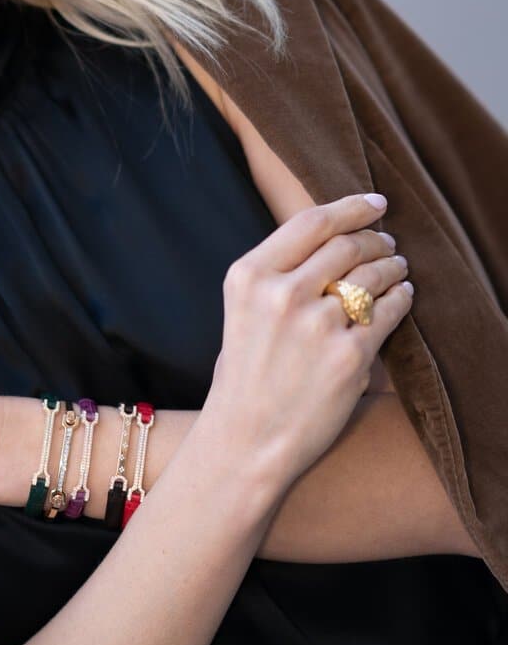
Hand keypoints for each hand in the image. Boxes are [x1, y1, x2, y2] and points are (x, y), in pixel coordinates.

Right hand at [203, 192, 413, 491]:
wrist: (247, 441)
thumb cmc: (245, 377)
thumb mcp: (242, 311)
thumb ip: (278, 274)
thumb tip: (333, 242)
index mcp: (249, 276)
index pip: (311, 222)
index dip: (351, 206)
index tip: (375, 203)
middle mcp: (281, 294)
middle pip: (347, 244)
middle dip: (376, 239)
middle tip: (388, 243)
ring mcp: (317, 325)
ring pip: (373, 274)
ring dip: (393, 267)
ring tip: (398, 269)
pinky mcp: (349, 356)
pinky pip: (388, 312)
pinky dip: (401, 299)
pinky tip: (401, 296)